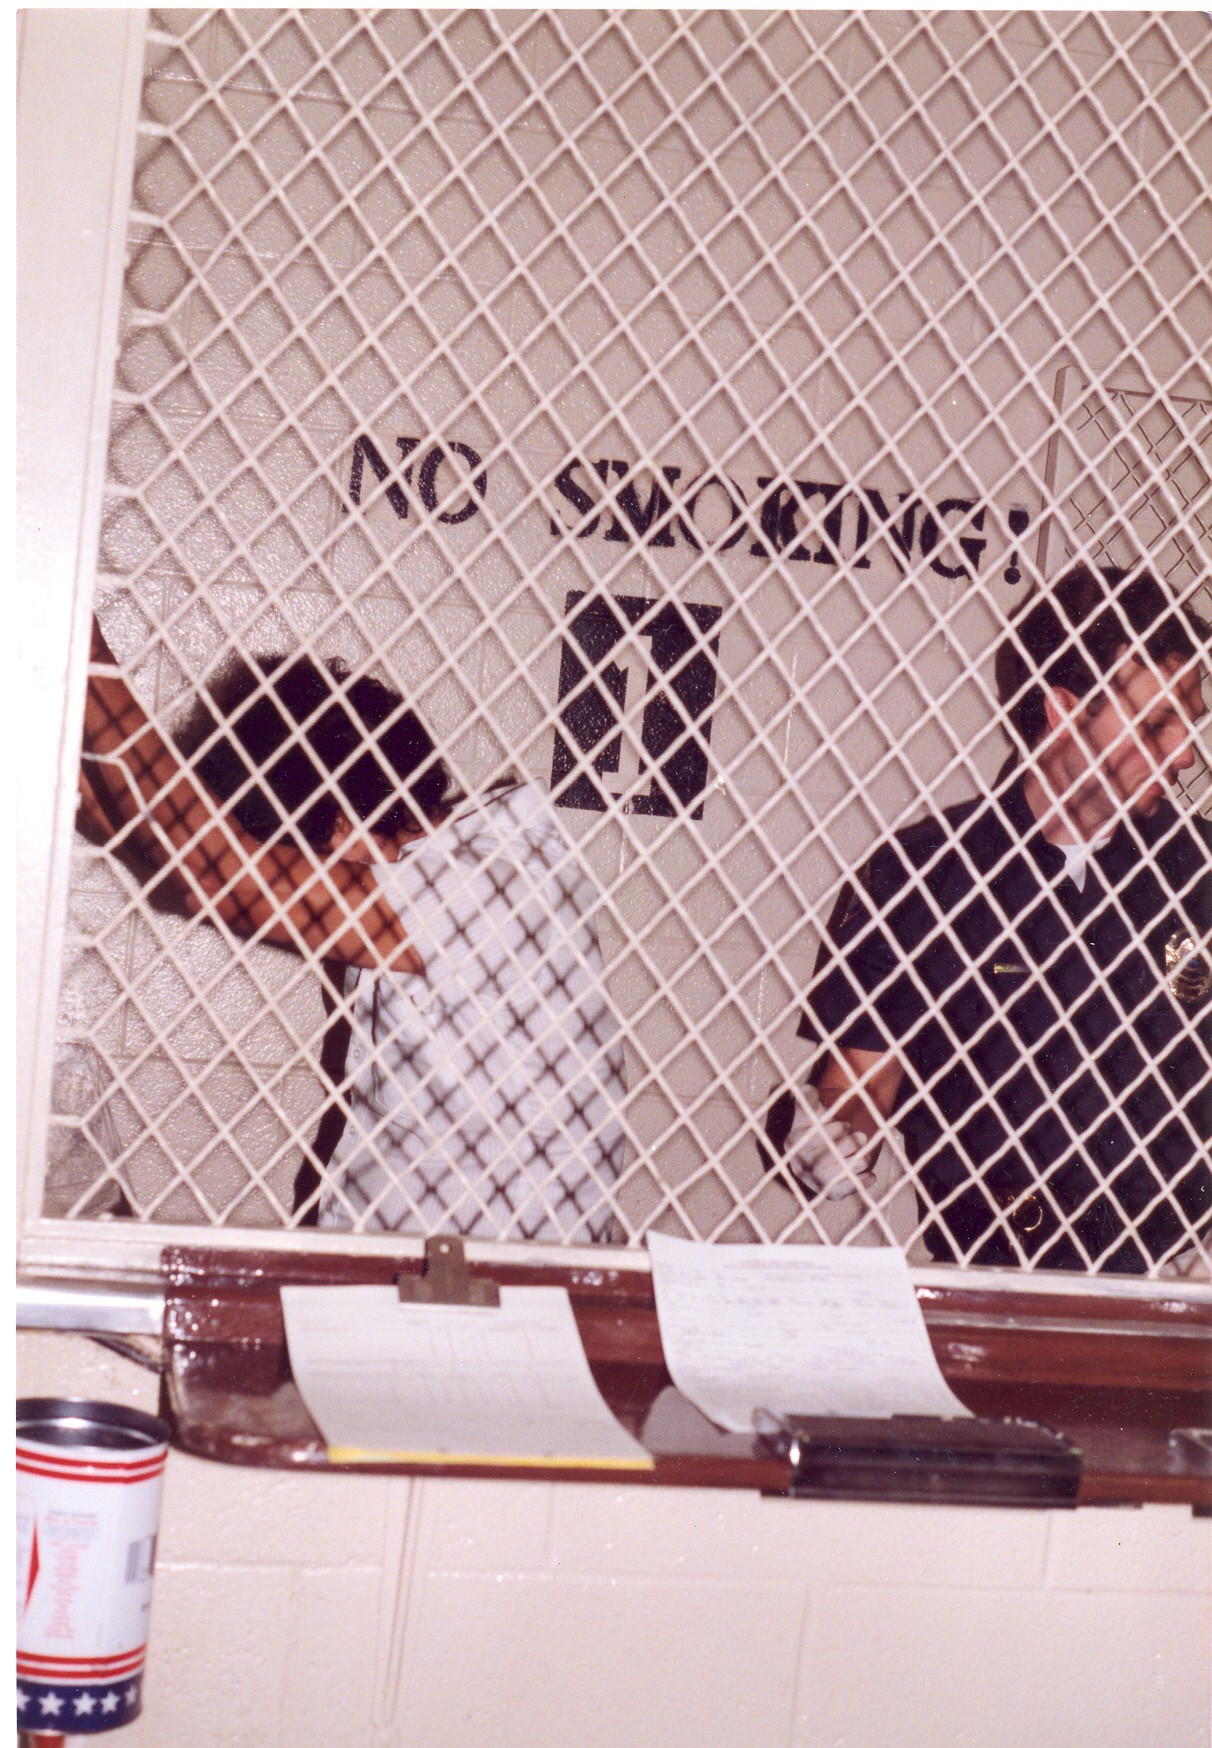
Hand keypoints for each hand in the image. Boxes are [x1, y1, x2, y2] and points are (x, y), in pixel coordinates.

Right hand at [785, 1084, 874, 1201]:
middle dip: (844, 1147)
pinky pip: (842, 1192)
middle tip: (862, 1136)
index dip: (829, 1133)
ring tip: (866, 1154)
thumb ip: (808, 1097)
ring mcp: (814, 1181)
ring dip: (852, 1165)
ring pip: (832, 1177)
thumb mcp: (812, 1109)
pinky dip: (858, 1184)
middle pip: (820, 1161)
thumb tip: (809, 1091)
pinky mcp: (830, 1192)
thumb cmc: (819, 1123)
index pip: (808, 1141)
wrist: (828, 1146)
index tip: (846, 1124)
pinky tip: (871, 1175)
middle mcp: (799, 1165)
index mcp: (793, 1143)